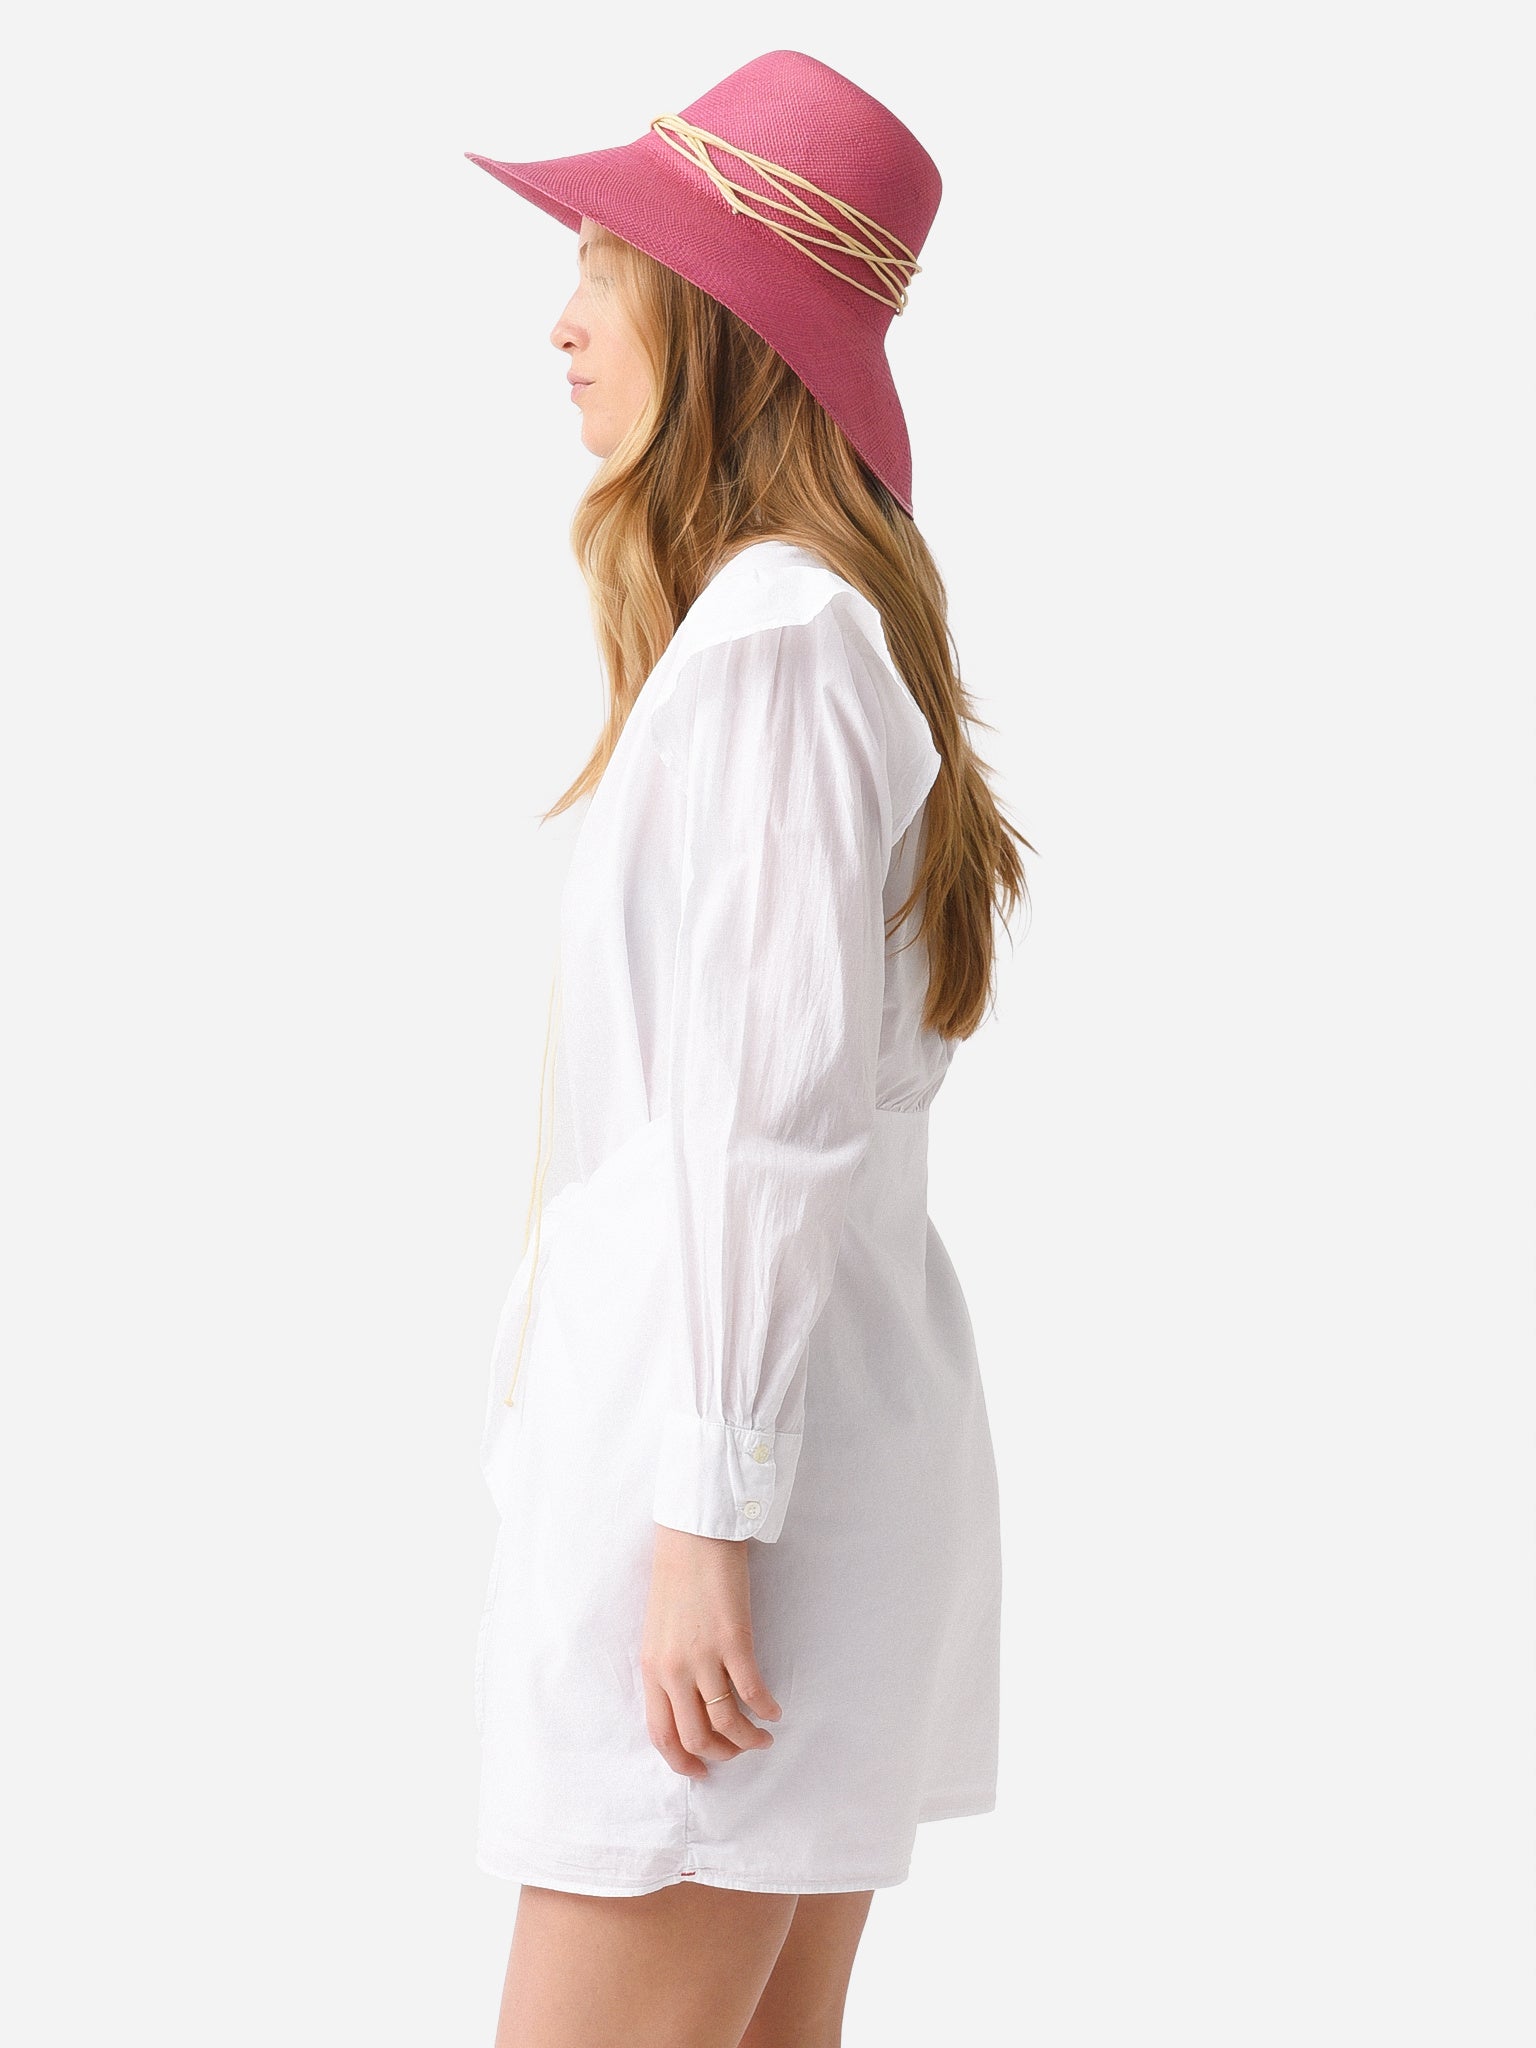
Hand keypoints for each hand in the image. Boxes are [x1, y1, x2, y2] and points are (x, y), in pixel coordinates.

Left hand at [641, 1522, 783, 1777]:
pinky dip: (766, 1709)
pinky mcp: (734, 1641)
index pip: (661, 1733)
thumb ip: (668, 1669)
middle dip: (722, 1754)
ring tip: (763, 1737)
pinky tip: (774, 1711)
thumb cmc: (677, 1580)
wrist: (693, 1538)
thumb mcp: (659, 1632)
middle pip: (697, 1736)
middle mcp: (674, 1669)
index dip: (682, 1761)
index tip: (700, 1771)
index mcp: (652, 1668)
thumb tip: (688, 1706)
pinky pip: (752, 1692)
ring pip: (727, 1721)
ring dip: (748, 1739)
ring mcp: (704, 1656)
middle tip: (739, 1751)